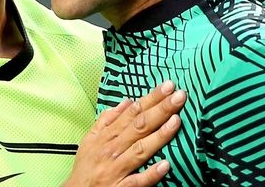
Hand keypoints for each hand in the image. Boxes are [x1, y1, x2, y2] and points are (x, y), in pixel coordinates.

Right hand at [62, 80, 186, 186]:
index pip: (132, 113)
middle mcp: (112, 149)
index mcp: (106, 136)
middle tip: (179, 96)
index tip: (167, 86)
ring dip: (159, 135)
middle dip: (160, 109)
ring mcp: (117, 169)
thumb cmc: (85, 166)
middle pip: (139, 126)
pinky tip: (165, 165)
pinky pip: (138, 180)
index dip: (150, 99)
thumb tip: (126, 101)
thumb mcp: (90, 139)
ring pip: (140, 149)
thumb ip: (107, 119)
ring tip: (176, 121)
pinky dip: (151, 173)